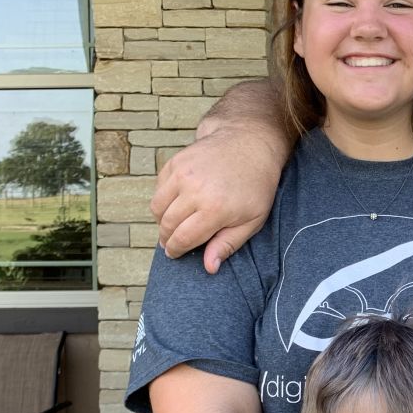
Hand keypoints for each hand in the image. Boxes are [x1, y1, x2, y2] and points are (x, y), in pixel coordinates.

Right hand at [151, 124, 282, 273]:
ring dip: (161, 220)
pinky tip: (177, 203)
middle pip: (166, 225)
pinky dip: (163, 199)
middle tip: (171, 243)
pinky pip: (159, 188)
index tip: (174, 254)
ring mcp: (182, 174)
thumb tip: (209, 268)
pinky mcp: (175, 162)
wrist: (250, 145)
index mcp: (215, 209)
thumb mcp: (252, 220)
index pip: (182, 239)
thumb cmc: (255, 186)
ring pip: (157, 207)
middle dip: (167, 238)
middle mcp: (194, 190)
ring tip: (173, 224)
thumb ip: (228, 244)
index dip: (176, 250)